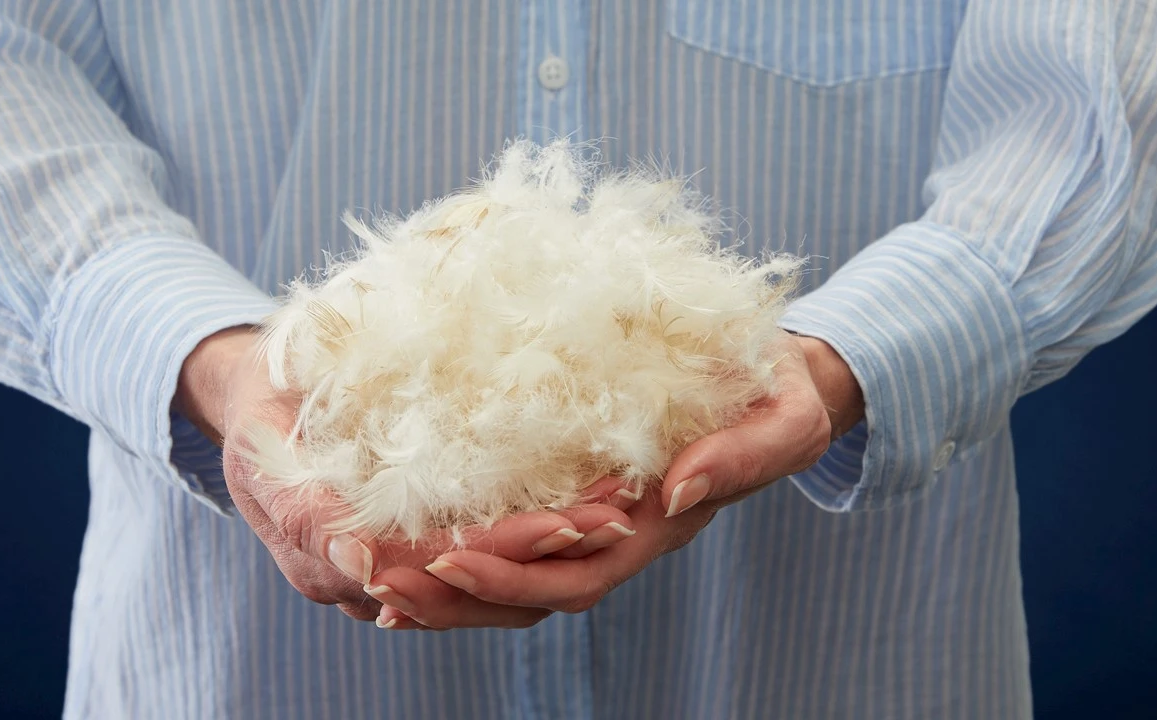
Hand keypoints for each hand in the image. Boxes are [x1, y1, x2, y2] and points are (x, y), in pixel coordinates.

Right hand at [173, 326, 637, 623]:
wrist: (256, 398)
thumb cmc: (261, 409)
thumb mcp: (259, 451)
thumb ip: (302, 512)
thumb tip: (359, 559)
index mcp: (331, 562)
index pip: (433, 568)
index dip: (503, 549)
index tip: (568, 524)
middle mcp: (372, 581)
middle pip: (474, 584)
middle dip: (548, 552)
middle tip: (616, 517)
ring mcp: (398, 567)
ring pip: (488, 584)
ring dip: (555, 554)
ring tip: (619, 513)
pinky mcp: (422, 543)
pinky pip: (486, 559)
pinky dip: (537, 539)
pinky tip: (586, 508)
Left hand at [371, 333, 862, 626]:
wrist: (773, 378)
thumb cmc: (779, 391)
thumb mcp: (788, 418)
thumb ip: (746, 455)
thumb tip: (680, 492)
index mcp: (660, 525)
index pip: (579, 573)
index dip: (514, 576)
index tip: (446, 558)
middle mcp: (618, 535)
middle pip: (528, 591)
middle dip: (454, 595)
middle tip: (375, 579)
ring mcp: (592, 519)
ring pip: (511, 574)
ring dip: (442, 584)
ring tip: (368, 574)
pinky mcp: (571, 492)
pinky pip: (509, 538)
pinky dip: (454, 552)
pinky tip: (400, 548)